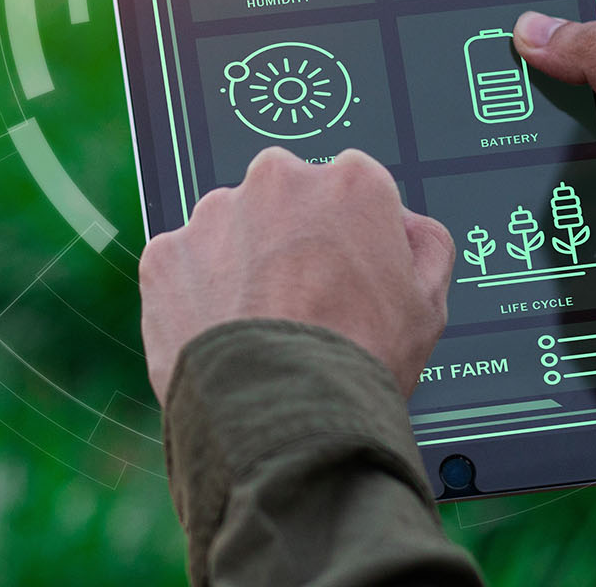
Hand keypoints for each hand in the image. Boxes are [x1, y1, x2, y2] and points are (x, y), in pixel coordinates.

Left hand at [138, 148, 454, 403]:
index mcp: (351, 183)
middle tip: (298, 302)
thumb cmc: (359, 362)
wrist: (284, 414)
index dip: (349, 235)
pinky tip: (221, 333)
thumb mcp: (427, 307)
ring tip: (256, 327)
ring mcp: (216, 214)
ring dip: (239, 264)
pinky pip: (183, 266)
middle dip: (288, 240)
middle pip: (284, 200)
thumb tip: (408, 227)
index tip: (341, 271)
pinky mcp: (167, 253)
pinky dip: (195, 295)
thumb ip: (424, 246)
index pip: (349, 190)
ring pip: (229, 229)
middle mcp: (280, 181)